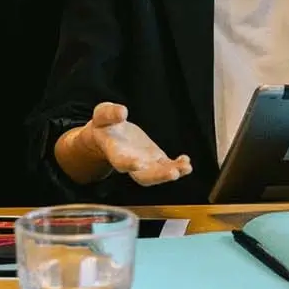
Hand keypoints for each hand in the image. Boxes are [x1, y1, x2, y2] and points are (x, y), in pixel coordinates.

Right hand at [60, 102, 192, 185]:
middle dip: (159, 176)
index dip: (129, 164)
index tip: (139, 164)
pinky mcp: (155, 159)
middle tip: (173, 174)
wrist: (110, 135)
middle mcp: (131, 163)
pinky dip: (177, 166)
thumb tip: (122, 112)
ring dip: (172, 172)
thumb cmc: (104, 124)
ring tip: (186, 168)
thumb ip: (110, 114)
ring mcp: (145, 163)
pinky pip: (167, 166)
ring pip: (158, 173)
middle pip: (143, 176)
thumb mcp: (102, 115)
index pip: (121, 162)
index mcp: (115, 152)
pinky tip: (186, 162)